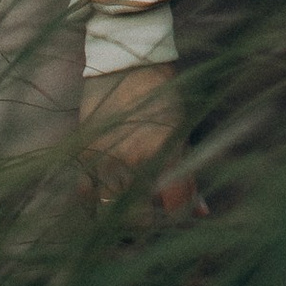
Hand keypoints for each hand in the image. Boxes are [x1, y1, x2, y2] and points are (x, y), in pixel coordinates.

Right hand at [79, 62, 206, 219]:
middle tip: (154, 218)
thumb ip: (189, 174)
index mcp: (162, 151)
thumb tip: (202, 211)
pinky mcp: (84, 154)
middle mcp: (131, 159)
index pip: (174, 206)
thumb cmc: (162, 95)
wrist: (125, 61)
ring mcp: (104, 158)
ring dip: (121, 218)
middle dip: (149, 224)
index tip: (178, 214)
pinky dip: (95, 205)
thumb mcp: (181, 131)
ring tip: (131, 214)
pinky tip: (106, 204)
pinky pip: (85, 195)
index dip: (179, 216)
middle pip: (138, 218)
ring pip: (108, 212)